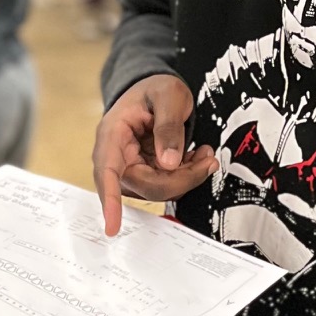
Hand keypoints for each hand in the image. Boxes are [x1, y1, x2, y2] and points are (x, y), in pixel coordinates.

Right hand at [92, 75, 215, 236]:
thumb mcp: (168, 95)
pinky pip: (166, 186)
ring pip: (159, 190)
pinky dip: (186, 175)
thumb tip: (169, 164)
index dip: (109, 200)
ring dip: (187, 177)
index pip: (107, 171)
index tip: (112, 226)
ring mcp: (130, 169)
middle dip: (182, 178)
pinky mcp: (145, 175)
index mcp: (112, 134)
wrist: (154, 90)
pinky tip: (194, 157)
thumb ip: (168, 127)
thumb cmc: (155, 89)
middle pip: (146, 185)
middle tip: (207, 159)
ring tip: (203, 153)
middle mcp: (116, 156)